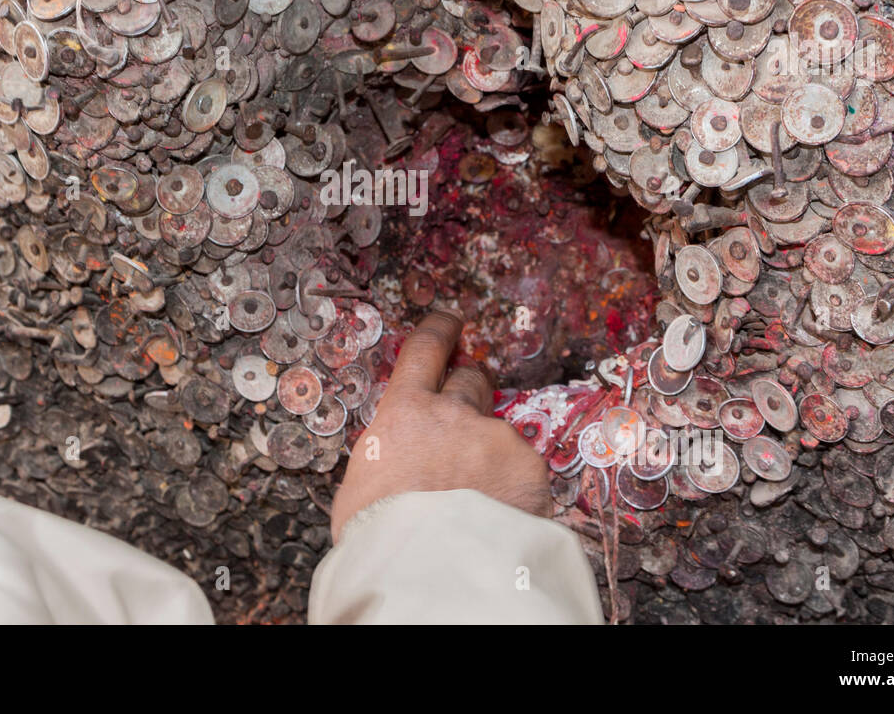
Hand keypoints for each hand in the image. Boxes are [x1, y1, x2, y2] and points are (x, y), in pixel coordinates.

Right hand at [330, 310, 551, 540]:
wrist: (427, 572)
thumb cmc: (380, 536)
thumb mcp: (364, 483)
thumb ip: (390, 452)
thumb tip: (399, 457)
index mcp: (404, 413)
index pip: (425, 348)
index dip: (441, 329)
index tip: (451, 321)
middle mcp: (453, 414)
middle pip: (473, 379)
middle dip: (473, 390)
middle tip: (469, 416)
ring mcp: (495, 437)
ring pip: (500, 430)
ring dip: (493, 449)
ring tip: (481, 491)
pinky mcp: (529, 468)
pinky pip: (525, 470)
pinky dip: (517, 487)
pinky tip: (501, 513)